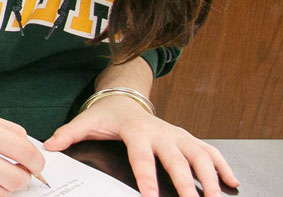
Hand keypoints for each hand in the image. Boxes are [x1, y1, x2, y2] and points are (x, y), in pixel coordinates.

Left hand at [45, 96, 237, 196]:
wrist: (126, 98)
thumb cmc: (108, 115)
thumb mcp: (87, 122)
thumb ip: (69, 134)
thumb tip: (49, 145)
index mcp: (137, 131)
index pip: (142, 157)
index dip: (147, 177)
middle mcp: (162, 132)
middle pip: (177, 160)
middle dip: (186, 184)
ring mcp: (178, 135)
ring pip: (200, 156)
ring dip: (211, 178)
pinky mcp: (188, 139)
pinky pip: (210, 152)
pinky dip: (224, 167)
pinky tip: (233, 184)